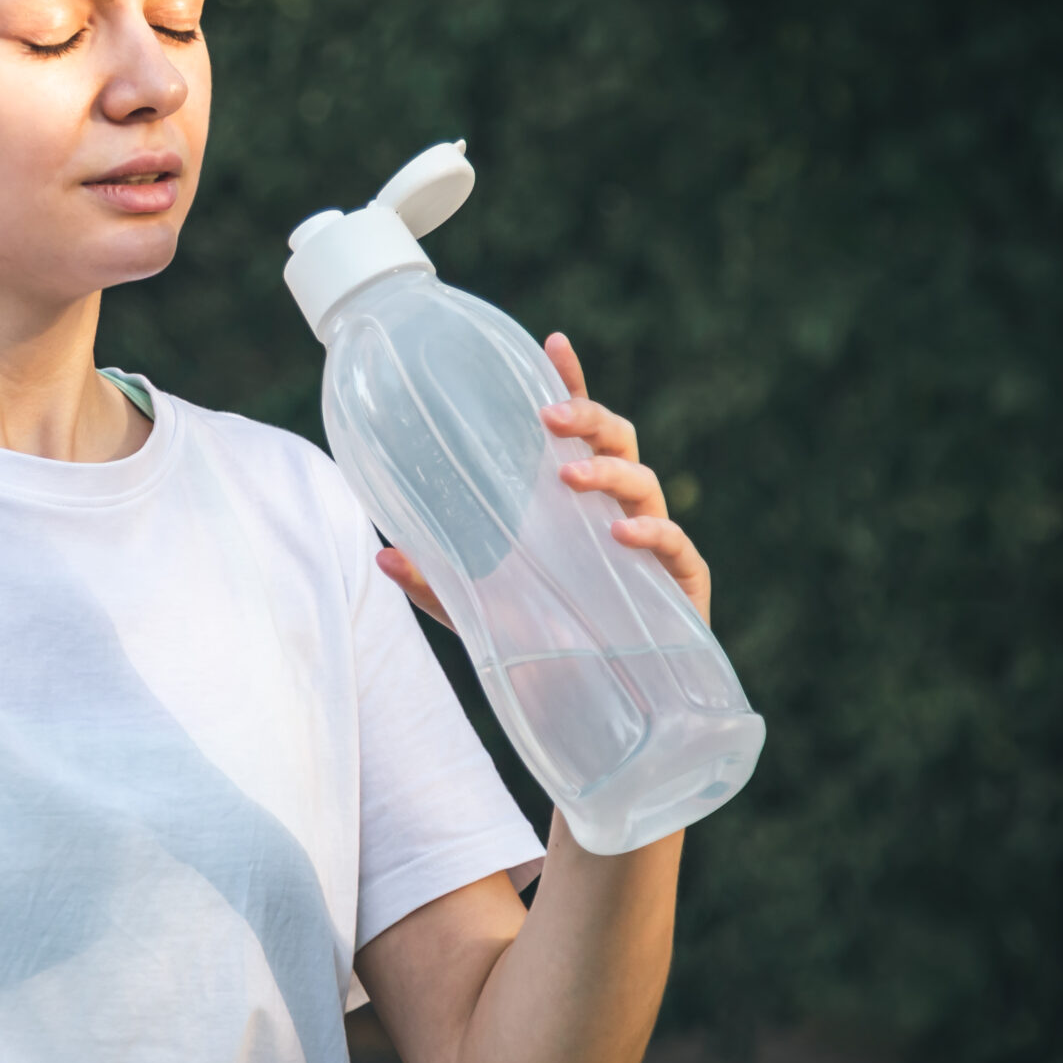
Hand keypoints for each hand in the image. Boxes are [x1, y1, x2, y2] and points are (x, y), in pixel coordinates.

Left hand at [377, 331, 713, 627]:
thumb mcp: (477, 614)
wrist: (590, 721)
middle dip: (588, 416)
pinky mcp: (682, 587)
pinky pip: (677, 546)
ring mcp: (655, 547)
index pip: (578, 432)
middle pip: (618, 438)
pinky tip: (618, 532)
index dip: (570, 384)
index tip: (552, 342)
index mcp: (577, 506)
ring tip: (568, 476)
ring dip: (607, 470)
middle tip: (547, 416)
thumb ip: (435, 582)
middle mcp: (618, 513)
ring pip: (646, 481)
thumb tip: (380, 551)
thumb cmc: (544, 652)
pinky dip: (650, 532)